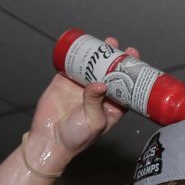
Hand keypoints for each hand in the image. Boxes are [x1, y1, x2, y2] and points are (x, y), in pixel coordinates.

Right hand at [25, 37, 137, 171]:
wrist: (49, 140)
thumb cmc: (76, 139)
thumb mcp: (93, 122)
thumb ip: (95, 102)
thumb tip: (100, 84)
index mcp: (111, 108)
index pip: (125, 87)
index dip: (130, 74)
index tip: (134, 60)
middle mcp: (98, 96)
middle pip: (110, 74)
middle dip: (116, 60)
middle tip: (120, 48)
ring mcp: (81, 88)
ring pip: (93, 67)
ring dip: (99, 55)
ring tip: (106, 44)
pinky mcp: (65, 83)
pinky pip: (72, 66)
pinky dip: (78, 56)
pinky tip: (84, 47)